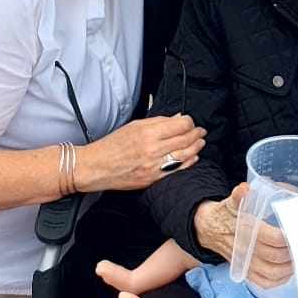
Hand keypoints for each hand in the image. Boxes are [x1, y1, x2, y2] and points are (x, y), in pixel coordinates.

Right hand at [79, 114, 204, 193]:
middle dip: (197, 134)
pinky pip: (177, 170)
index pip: (180, 124)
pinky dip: (188, 162)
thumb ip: (158, 122)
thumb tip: (177, 118)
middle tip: (201, 131)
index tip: (190, 121)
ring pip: (185, 155)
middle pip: (185, 139)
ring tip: (200, 142)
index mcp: (147, 133)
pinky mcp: (152, 179)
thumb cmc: (112, 145)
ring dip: (196, 147)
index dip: (190, 122)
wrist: (96, 167)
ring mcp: (154, 166)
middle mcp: (152, 149)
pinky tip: (193, 157)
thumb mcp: (133, 126)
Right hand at [193, 184, 292, 285]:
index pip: (273, 239)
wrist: (208, 229)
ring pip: (272, 273)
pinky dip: (279, 280)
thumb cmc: (225, 214)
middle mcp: (245, 250)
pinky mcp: (245, 272)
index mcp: (244, 231)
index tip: (297, 232)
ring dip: (289, 268)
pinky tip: (287, 271)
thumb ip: (239, 195)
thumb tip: (246, 188)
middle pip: (275, 257)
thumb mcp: (230, 201)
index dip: (288, 238)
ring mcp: (245, 263)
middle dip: (292, 252)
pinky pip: (264, 283)